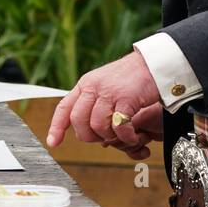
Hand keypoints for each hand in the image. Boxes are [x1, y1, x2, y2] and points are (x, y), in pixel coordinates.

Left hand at [47, 51, 161, 150]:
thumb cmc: (131, 77)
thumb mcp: (104, 84)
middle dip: (90, 136)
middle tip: (104, 139)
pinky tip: (132, 136)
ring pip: (98, 126)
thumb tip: (84, 126)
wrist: (153, 64)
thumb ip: (92, 100)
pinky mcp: (126, 98)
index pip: (65, 107)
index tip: (53, 142)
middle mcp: (94, 87)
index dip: (57, 127)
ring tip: (121, 136)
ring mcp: (109, 92)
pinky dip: (126, 137)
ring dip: (110, 137)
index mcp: (86, 84)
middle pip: (79, 121)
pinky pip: (119, 126)